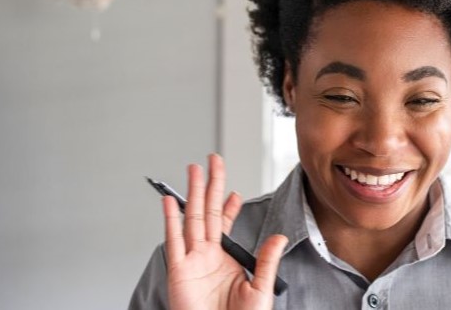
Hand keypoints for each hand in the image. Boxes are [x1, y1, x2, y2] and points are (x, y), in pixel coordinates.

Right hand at [163, 154, 287, 309]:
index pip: (226, 224)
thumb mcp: (260, 290)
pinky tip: (171, 201)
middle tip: (212, 161)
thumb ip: (266, 261)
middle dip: (210, 185)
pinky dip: (171, 219)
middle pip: (208, 212)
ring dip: (192, 193)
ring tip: (194, 170)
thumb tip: (279, 237)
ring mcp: (191, 261)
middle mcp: (207, 257)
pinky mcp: (178, 271)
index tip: (233, 190)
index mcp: (226, 260)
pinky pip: (174, 240)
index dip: (229, 205)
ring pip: (191, 218)